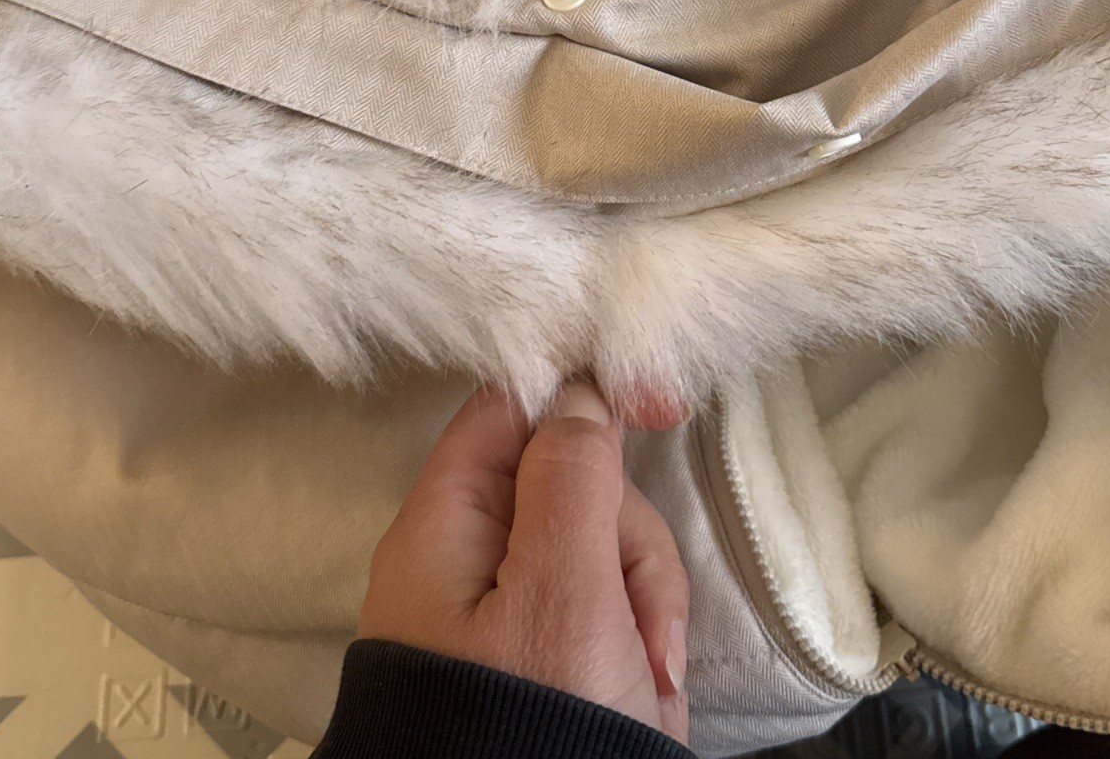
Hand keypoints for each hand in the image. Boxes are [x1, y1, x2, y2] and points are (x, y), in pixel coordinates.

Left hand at [358, 380, 691, 744]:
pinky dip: (635, 646)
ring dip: (642, 604)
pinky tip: (642, 697)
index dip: (584, 392)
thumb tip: (578, 396)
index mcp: (446, 524)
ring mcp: (504, 612)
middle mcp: (467, 559)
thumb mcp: (563, 585)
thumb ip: (572, 473)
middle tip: (637, 620)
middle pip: (572, 484)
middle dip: (627, 541)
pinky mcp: (542, 656)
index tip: (662, 401)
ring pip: (601, 549)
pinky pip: (605, 611)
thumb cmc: (532, 716)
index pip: (511, 407)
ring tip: (645, 679)